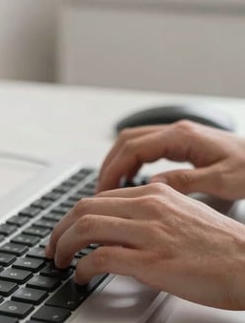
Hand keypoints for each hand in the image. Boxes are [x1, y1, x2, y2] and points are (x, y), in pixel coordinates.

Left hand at [46, 183, 244, 309]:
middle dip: (59, 230)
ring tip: (59, 262)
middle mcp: (149, 206)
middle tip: (52, 248)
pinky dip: (83, 267)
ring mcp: (149, 233)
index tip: (65, 232)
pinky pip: (101, 258)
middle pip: (84, 208)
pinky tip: (81, 277)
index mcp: (155, 192)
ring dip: (63, 246)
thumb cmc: (220, 246)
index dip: (73, 216)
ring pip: (85, 227)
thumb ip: (149, 214)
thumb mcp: (182, 214)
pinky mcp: (152, 262)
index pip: (99, 197)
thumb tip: (118, 229)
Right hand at [97, 120, 244, 199]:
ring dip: (119, 162)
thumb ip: (185, 182)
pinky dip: (132, 162)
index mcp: (182, 137)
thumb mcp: (221, 181)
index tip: (103, 190)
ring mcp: (177, 136)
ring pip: (134, 142)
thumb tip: (153, 186)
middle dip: (110, 164)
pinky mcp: (181, 143)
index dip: (114, 169)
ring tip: (111, 188)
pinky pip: (147, 148)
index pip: (134, 148)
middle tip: (101, 191)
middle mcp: (177, 132)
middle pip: (128, 140)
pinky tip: (132, 180)